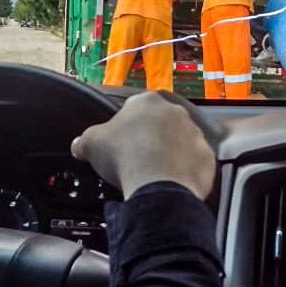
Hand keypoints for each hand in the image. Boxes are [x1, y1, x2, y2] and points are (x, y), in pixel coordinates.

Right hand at [71, 92, 216, 200]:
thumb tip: (78, 145)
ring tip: (154, 173)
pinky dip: (184, 170)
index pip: (134, 107)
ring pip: (179, 141)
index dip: (124, 126)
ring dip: (169, 153)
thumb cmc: (124, 156)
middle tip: (136, 158)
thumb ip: (85, 140)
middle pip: (159, 123)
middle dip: (149, 138)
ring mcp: (195, 133)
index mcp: (147, 101)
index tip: (120, 143)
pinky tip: (171, 182)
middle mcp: (176, 111)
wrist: (159, 186)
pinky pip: (193, 161)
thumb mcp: (91, 144)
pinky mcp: (207, 155)